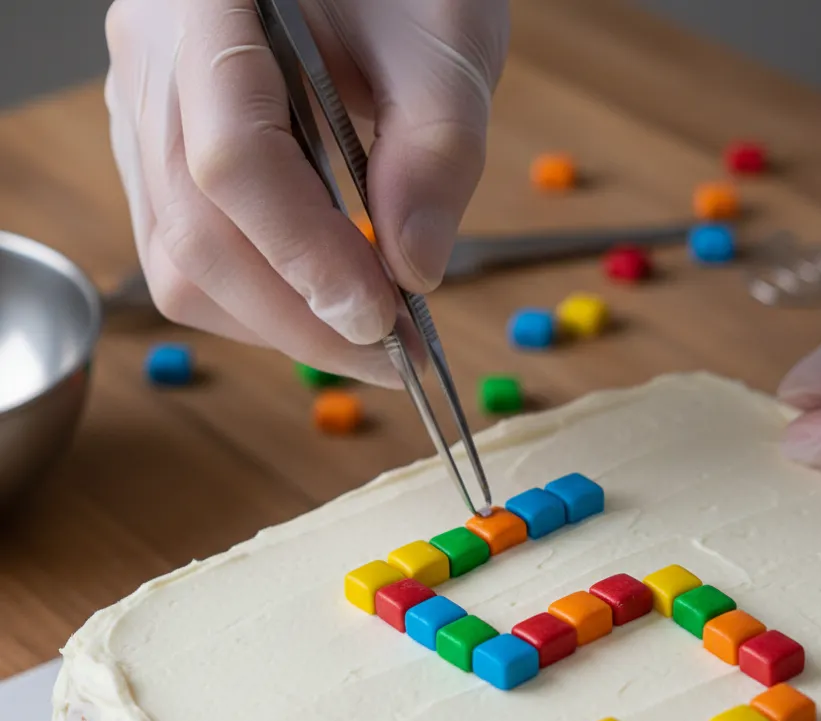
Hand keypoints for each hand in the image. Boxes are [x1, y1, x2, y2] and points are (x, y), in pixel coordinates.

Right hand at [104, 0, 508, 384]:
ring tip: (365, 332)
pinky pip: (187, 252)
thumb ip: (437, 145)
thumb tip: (414, 271)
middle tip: (391, 355)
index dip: (307, 257)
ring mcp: (144, 108)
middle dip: (298, 319)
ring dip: (277, 320)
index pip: (232, 161)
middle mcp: (151, 61)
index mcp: (204, 5)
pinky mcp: (161, 148)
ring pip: (178, 261)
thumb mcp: (445, 33)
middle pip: (193, 234)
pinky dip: (260, 296)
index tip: (384, 318)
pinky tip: (324, 296)